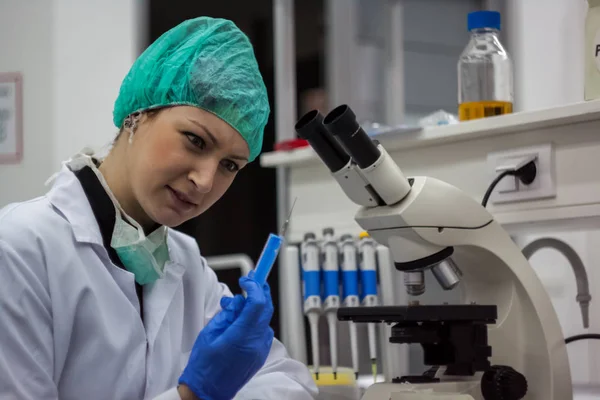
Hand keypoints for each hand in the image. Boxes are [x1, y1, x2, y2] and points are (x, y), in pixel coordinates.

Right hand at [179, 272, 274, 399]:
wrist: (207, 392)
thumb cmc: (204, 365)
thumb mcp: (210, 333)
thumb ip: (227, 314)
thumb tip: (238, 301)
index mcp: (241, 336)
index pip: (257, 303)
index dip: (254, 286)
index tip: (247, 278)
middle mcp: (255, 342)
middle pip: (266, 308)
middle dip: (260, 290)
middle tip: (251, 279)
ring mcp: (260, 349)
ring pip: (265, 318)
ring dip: (256, 306)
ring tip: (237, 306)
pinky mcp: (260, 354)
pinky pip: (263, 330)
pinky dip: (256, 320)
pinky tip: (241, 320)